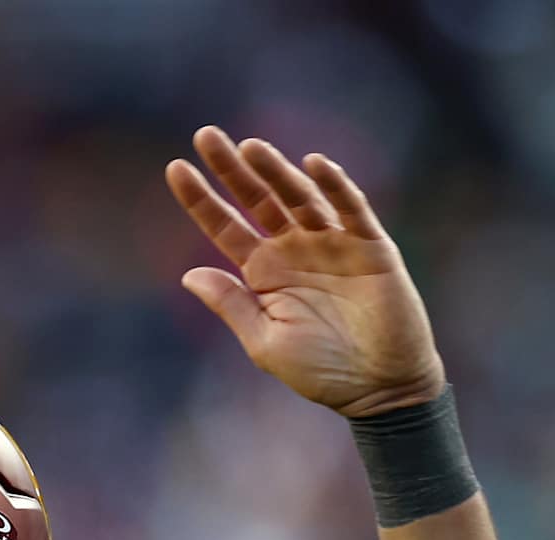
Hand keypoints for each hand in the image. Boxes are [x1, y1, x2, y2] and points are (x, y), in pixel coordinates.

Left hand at [166, 127, 444, 416]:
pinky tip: (313, 165)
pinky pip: (351, 209)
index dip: (201, 199)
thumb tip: (188, 273)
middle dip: (233, 168)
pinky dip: (334, 186)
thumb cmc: (320, 371)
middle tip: (205, 135)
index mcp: (264, 271)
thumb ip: (231, 305)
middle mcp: (294, 249)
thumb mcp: (264, 341)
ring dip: (276, 171)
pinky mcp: (370, 246)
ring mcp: (332, 243)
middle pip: (258, 199)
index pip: (226, 226)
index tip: (175, 168)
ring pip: (300, 196)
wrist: (379, 389)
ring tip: (250, 147)